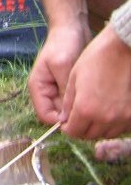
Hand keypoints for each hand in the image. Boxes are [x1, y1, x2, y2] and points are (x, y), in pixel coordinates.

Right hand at [28, 0, 89, 122]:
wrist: (71, 29)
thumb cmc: (63, 44)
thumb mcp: (62, 66)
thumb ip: (62, 90)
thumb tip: (67, 116)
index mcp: (38, 87)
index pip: (45, 115)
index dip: (60, 121)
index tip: (77, 117)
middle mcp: (46, 92)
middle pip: (57, 115)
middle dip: (70, 116)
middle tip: (87, 110)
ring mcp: (57, 90)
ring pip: (67, 111)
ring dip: (77, 109)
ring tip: (90, 102)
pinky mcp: (67, 87)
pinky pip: (74, 102)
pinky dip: (81, 102)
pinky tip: (91, 97)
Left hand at [61, 23, 130, 138]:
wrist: (121, 49)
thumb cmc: (95, 59)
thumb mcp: (73, 78)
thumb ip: (68, 102)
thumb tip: (64, 119)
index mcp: (85, 109)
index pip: (73, 132)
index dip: (67, 127)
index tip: (66, 122)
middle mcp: (104, 118)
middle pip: (89, 135)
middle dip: (81, 128)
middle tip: (78, 118)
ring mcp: (121, 118)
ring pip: (105, 134)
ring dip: (96, 128)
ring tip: (93, 114)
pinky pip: (119, 128)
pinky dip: (111, 124)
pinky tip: (107, 112)